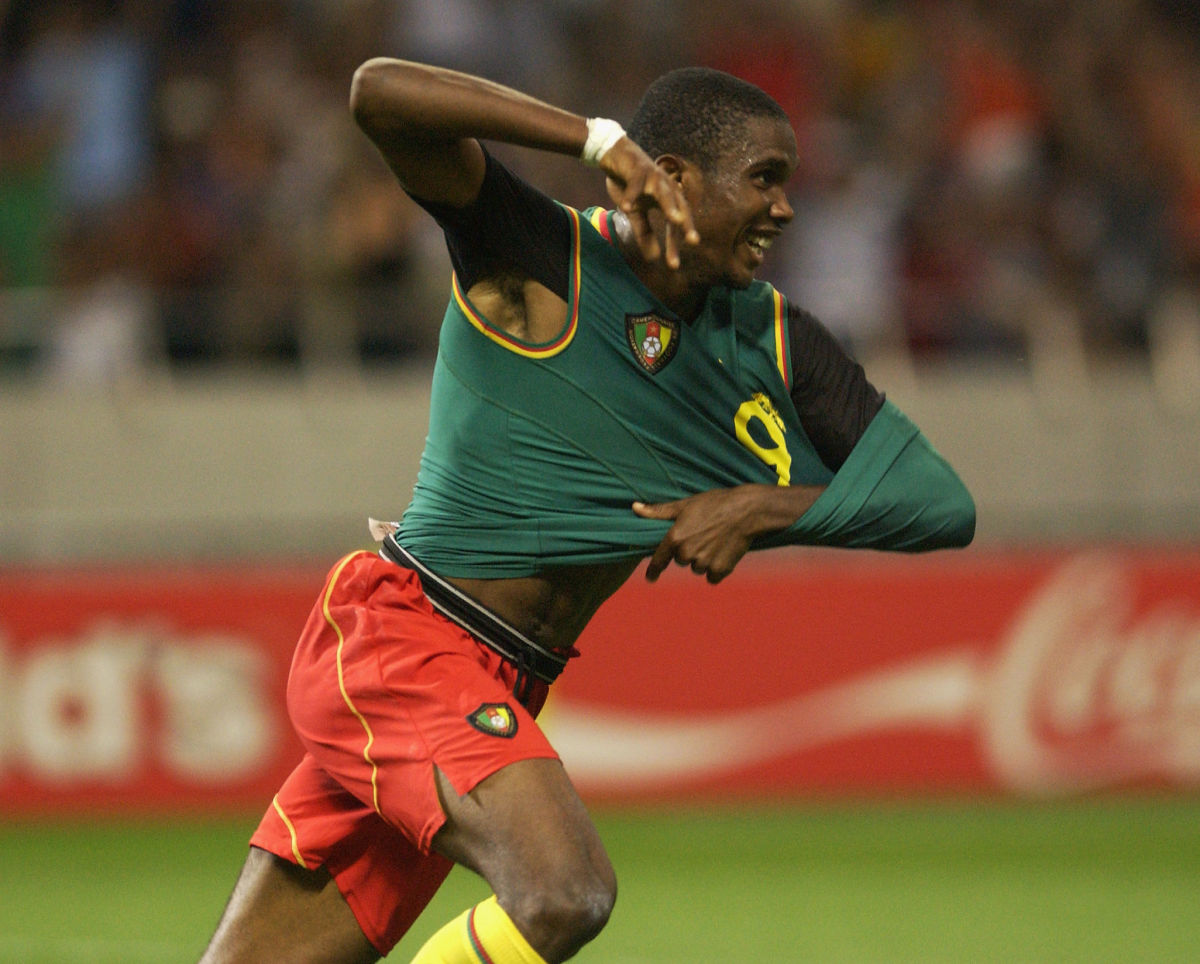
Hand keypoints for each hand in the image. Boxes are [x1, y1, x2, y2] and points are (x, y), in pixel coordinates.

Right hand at [600, 137, 698, 268]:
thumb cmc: (629, 185)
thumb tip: (653, 258)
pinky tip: (626, 207)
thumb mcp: (635, 213)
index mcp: (667, 200)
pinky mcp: (637, 170)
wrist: (614, 155)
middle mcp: (665, 188)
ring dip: (670, 205)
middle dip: (686, 223)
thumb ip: (644, 233)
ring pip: (664, 191)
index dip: (674, 244)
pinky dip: (631, 194)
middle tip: (692, 240)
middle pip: (679, 206)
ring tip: (676, 219)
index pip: (674, 226)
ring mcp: (652, 178)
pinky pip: (635, 184)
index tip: (673, 265)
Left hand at [631, 484, 818, 583]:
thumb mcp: (685, 504)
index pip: (658, 561)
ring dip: (704, 559)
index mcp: (675, 538)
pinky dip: (717, 568)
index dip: (653, 570)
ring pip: (698, 568)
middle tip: (704, 533)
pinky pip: (712, 576)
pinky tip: (724, 551)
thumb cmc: (715, 503)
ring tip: (716, 539)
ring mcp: (704, 564)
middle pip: (682, 560)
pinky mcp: (720, 571)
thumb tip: (634, 508)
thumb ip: (658, 511)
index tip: (650, 577)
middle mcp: (687, 554)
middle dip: (689, 550)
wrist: (748, 511)